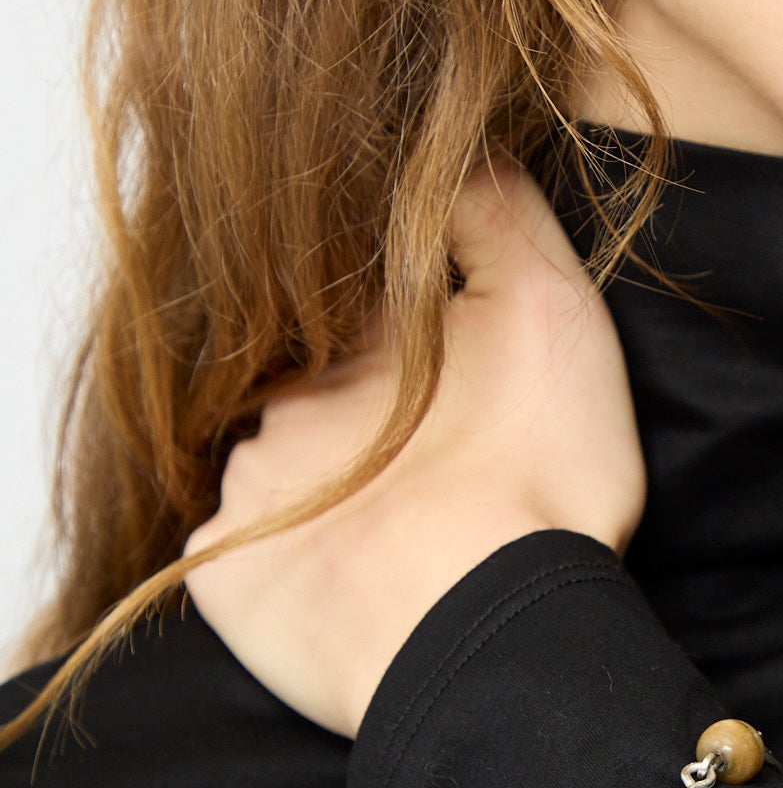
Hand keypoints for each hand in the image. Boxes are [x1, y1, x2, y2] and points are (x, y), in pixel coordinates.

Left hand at [183, 158, 645, 736]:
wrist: (491, 641)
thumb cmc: (535, 478)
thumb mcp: (550, 312)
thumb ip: (497, 211)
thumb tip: (454, 145)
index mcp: (358, 332)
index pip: (357, 294)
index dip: (400, 317)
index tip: (445, 356)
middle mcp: (281, 396)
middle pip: (310, 380)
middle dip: (357, 403)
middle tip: (432, 453)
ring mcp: (245, 488)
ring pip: (275, 463)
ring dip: (322, 479)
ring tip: (396, 522)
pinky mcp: (226, 577)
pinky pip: (242, 554)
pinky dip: (286, 560)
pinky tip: (347, 575)